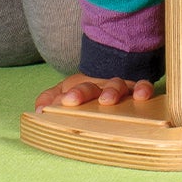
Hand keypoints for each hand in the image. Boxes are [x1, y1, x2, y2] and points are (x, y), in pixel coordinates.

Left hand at [34, 71, 157, 109]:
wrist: (112, 73)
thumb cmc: (88, 91)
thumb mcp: (67, 93)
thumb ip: (50, 99)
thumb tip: (38, 109)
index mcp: (86, 87)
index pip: (78, 89)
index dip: (73, 94)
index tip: (65, 101)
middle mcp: (104, 86)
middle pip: (95, 87)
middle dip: (87, 93)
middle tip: (78, 100)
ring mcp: (123, 87)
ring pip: (119, 85)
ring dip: (113, 92)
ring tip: (108, 101)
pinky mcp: (139, 90)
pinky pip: (144, 86)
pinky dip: (143, 88)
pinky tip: (142, 97)